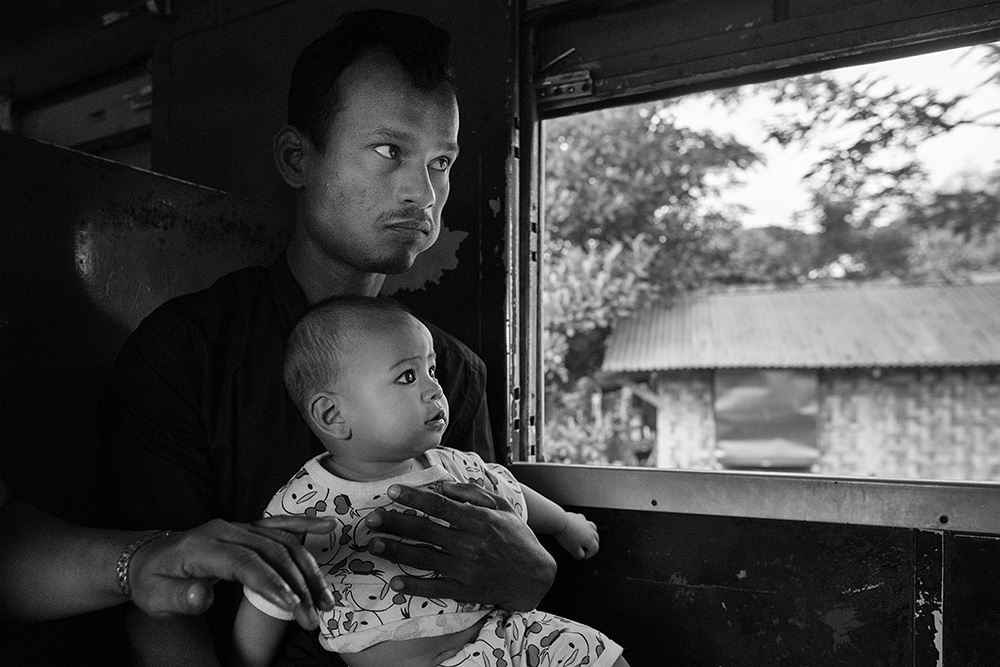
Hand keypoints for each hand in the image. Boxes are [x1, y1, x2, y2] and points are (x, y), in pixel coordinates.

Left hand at [127, 517, 335, 629]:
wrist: (147, 557)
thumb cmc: (153, 581)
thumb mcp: (156, 597)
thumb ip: (180, 597)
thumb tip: (203, 596)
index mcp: (203, 546)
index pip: (245, 562)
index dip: (272, 583)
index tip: (293, 606)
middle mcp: (225, 530)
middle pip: (273, 552)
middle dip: (299, 585)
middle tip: (314, 616)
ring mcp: (239, 526)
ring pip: (283, 542)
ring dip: (308, 570)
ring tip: (325, 600)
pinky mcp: (248, 528)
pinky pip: (280, 525)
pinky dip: (305, 526)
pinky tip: (328, 527)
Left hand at [364, 482, 556, 610]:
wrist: (536, 576)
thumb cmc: (518, 537)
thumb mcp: (502, 507)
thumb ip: (473, 494)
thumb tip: (443, 485)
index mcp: (479, 520)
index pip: (440, 505)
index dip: (415, 498)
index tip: (393, 492)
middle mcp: (470, 544)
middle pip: (425, 530)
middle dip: (396, 523)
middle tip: (371, 519)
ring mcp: (466, 569)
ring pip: (424, 558)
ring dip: (396, 551)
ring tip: (374, 544)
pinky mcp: (465, 590)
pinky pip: (435, 588)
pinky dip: (414, 586)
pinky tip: (394, 583)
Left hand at [554, 512, 598, 559]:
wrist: (559, 522)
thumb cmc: (566, 537)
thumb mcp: (573, 550)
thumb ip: (580, 555)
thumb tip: (582, 555)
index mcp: (590, 539)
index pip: (595, 548)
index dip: (590, 554)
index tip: (584, 557)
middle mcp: (590, 530)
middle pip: (596, 538)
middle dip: (593, 545)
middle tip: (587, 550)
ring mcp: (585, 522)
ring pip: (593, 528)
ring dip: (592, 534)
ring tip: (588, 537)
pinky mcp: (578, 517)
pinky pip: (584, 521)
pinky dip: (584, 525)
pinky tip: (580, 526)